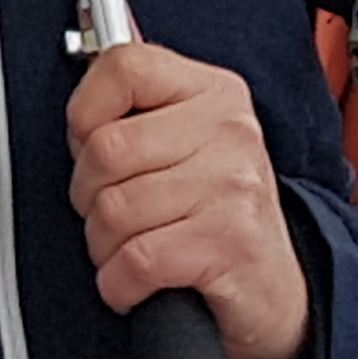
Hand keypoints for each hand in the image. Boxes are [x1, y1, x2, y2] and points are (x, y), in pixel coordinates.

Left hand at [65, 41, 309, 358]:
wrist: (274, 291)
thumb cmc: (215, 214)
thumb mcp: (186, 143)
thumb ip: (136, 108)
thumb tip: (83, 80)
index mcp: (214, 93)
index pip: (124, 67)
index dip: (85, 112)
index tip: (89, 143)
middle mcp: (230, 131)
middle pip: (105, 149)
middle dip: (87, 194)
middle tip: (110, 214)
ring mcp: (233, 186)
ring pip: (114, 210)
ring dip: (103, 245)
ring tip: (129, 249)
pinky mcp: (230, 244)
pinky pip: (135, 261)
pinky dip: (119, 283)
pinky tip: (136, 283)